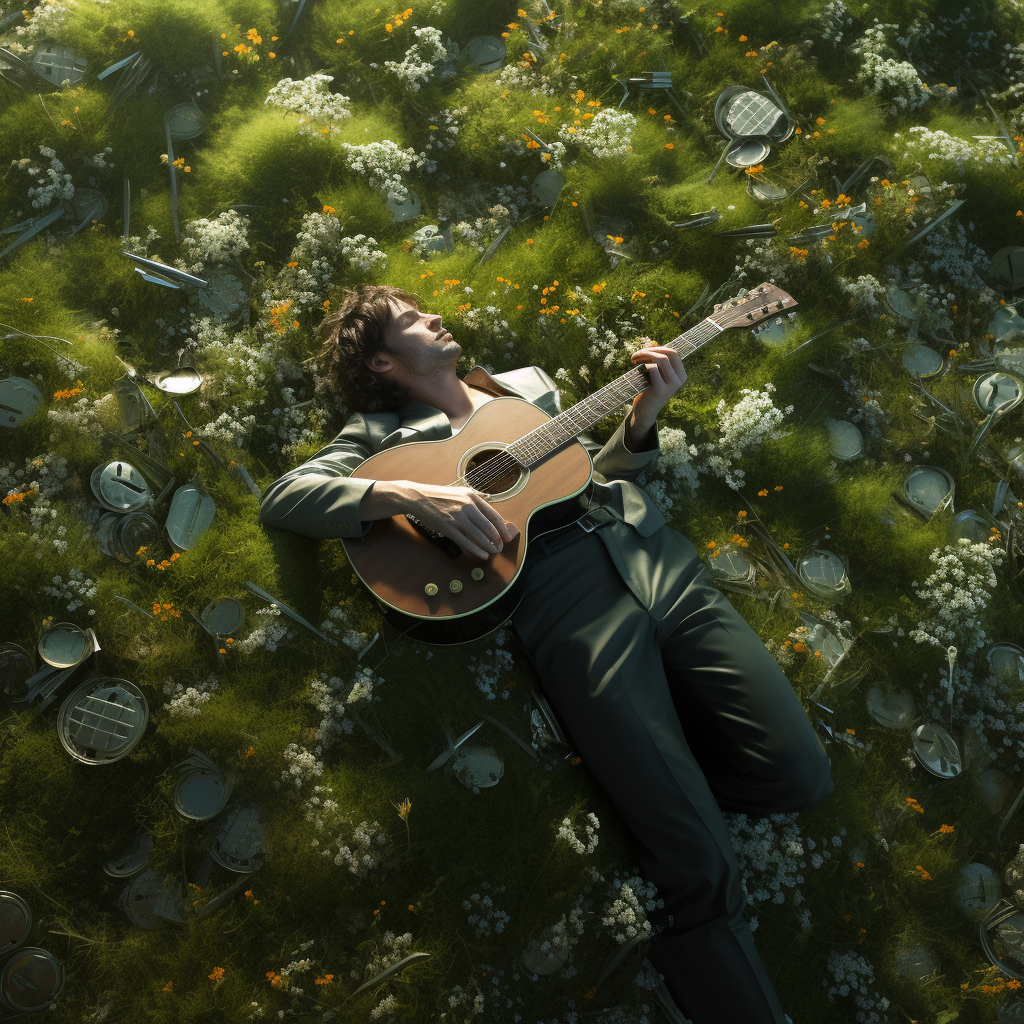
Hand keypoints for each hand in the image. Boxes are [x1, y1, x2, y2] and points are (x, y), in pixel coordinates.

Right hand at [401, 482, 517, 559]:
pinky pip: (465, 542)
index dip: (502, 527)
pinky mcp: (448, 527)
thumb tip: (487, 512)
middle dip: (497, 539)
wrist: (418, 498)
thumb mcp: (459, 493)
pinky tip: (482, 554)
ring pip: (479, 536)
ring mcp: (458, 517)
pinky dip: (476, 550)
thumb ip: (473, 502)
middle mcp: (467, 506)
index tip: (507, 536)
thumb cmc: (439, 497)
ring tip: (493, 552)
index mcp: (472, 496)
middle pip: (488, 526)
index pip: (493, 514)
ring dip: (488, 546)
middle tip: (501, 547)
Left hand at [629, 345, 686, 426]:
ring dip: (644, 356)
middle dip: (650, 350)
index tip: (645, 352)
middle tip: (636, 355)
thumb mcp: (658, 375)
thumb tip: (653, 346)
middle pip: (668, 353)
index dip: (658, 348)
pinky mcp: (660, 389)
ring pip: (661, 359)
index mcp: (681, 375)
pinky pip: (652, 368)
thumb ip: (659, 362)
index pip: (674, 353)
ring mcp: (672, 385)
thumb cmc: (649, 389)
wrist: (644, 412)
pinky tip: (636, 370)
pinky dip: (642, 366)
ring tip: (634, 360)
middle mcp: (680, 380)